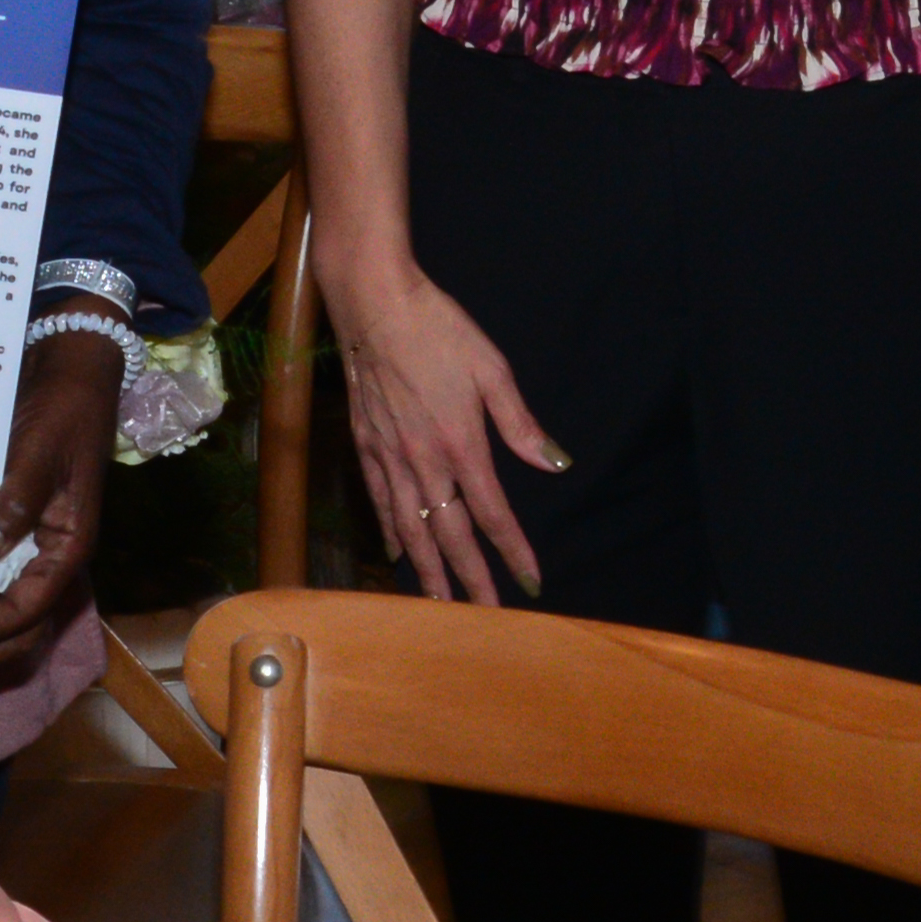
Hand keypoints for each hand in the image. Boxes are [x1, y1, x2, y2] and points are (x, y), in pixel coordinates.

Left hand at [0, 329, 118, 691]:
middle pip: (20, 630)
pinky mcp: (11, 536)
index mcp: (68, 547)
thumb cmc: (62, 412)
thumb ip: (18, 498)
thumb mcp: (43, 449)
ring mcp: (31, 552)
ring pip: (6, 618)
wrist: (68, 379)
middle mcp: (50, 559)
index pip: (30, 609)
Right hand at [331, 265, 561, 602]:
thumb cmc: (438, 329)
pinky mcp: (365, 446)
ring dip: (428, 571)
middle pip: (449, 536)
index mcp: (461, 443)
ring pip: (410, 529)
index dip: (513, 551)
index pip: (492, 514)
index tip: (531, 581)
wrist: (373, 303)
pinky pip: (381, 503)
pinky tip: (397, 554)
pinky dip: (391, 534)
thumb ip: (521, 424)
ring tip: (441, 605)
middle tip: (485, 618)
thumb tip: (555, 463)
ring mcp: (389, 457)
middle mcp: (423, 461)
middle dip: (470, 580)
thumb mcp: (492, 369)